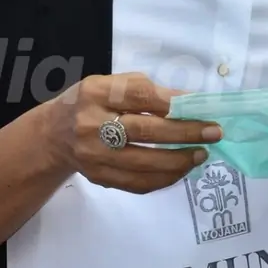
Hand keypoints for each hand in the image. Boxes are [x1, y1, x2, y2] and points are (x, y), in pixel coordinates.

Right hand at [43, 72, 220, 193]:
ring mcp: (94, 154)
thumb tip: (188, 102)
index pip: (140, 95)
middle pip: (145, 130)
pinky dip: (165, 177)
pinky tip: (181, 169)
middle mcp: (91, 123)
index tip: (202, 107)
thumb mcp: (110, 84)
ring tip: (202, 153)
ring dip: (179, 159)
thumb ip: (144, 91)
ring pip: (144, 162)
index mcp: (97, 92)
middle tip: (213, 132)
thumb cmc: (91, 103)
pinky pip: (138, 183)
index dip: (173, 102)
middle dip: (184, 132)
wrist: (53, 135)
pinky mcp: (99, 177)